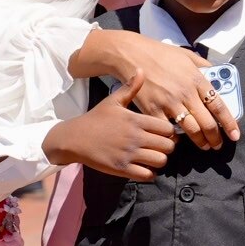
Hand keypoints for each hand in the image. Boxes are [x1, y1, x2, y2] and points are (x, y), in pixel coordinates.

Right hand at [44, 71, 177, 180]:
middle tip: (160, 147)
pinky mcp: (121, 168)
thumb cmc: (96, 118)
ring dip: (160, 161)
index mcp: (136, 120)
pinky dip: (150, 174)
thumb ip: (130, 88)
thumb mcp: (113, 100)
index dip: (170, 133)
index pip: (168, 129)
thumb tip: (141, 70)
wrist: (74, 138)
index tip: (164, 134)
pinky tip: (144, 168)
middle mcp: (135, 137)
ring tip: (153, 157)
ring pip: (160, 161)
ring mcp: (128, 154)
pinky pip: (147, 175)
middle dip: (168, 148)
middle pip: (168, 146)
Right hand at [88, 30, 239, 149]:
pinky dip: (174, 138)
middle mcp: (185, 92)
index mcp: (196, 79)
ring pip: (190, 130)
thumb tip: (217, 74)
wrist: (132, 54)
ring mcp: (169, 102)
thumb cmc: (160, 54)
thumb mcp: (187, 55)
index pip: (218, 105)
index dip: (229, 123)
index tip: (235, 134)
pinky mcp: (152, 109)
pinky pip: (167, 130)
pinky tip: (177, 141)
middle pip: (206, 123)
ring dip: (200, 141)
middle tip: (218, 144)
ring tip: (204, 146)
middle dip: (215, 138)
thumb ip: (203, 66)